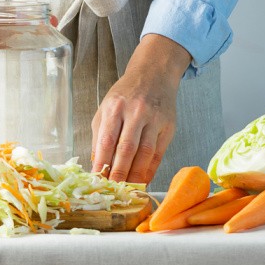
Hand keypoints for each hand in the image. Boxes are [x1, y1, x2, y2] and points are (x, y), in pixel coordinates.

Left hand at [90, 34, 191, 183]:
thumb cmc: (125, 94)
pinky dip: (150, 169)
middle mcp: (135, 112)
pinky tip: (143, 180)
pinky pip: (158, 153)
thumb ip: (99, 134)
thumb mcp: (105, 108)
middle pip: (127, 149)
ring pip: (145, 153)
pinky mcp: (168, 127)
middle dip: (119, 173)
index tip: (98, 179)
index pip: (107, 140)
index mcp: (115, 107)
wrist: (153, 75)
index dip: (102, 162)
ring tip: (127, 190)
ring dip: (136, 175)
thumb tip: (96, 163)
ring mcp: (154, 119)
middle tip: (113, 190)